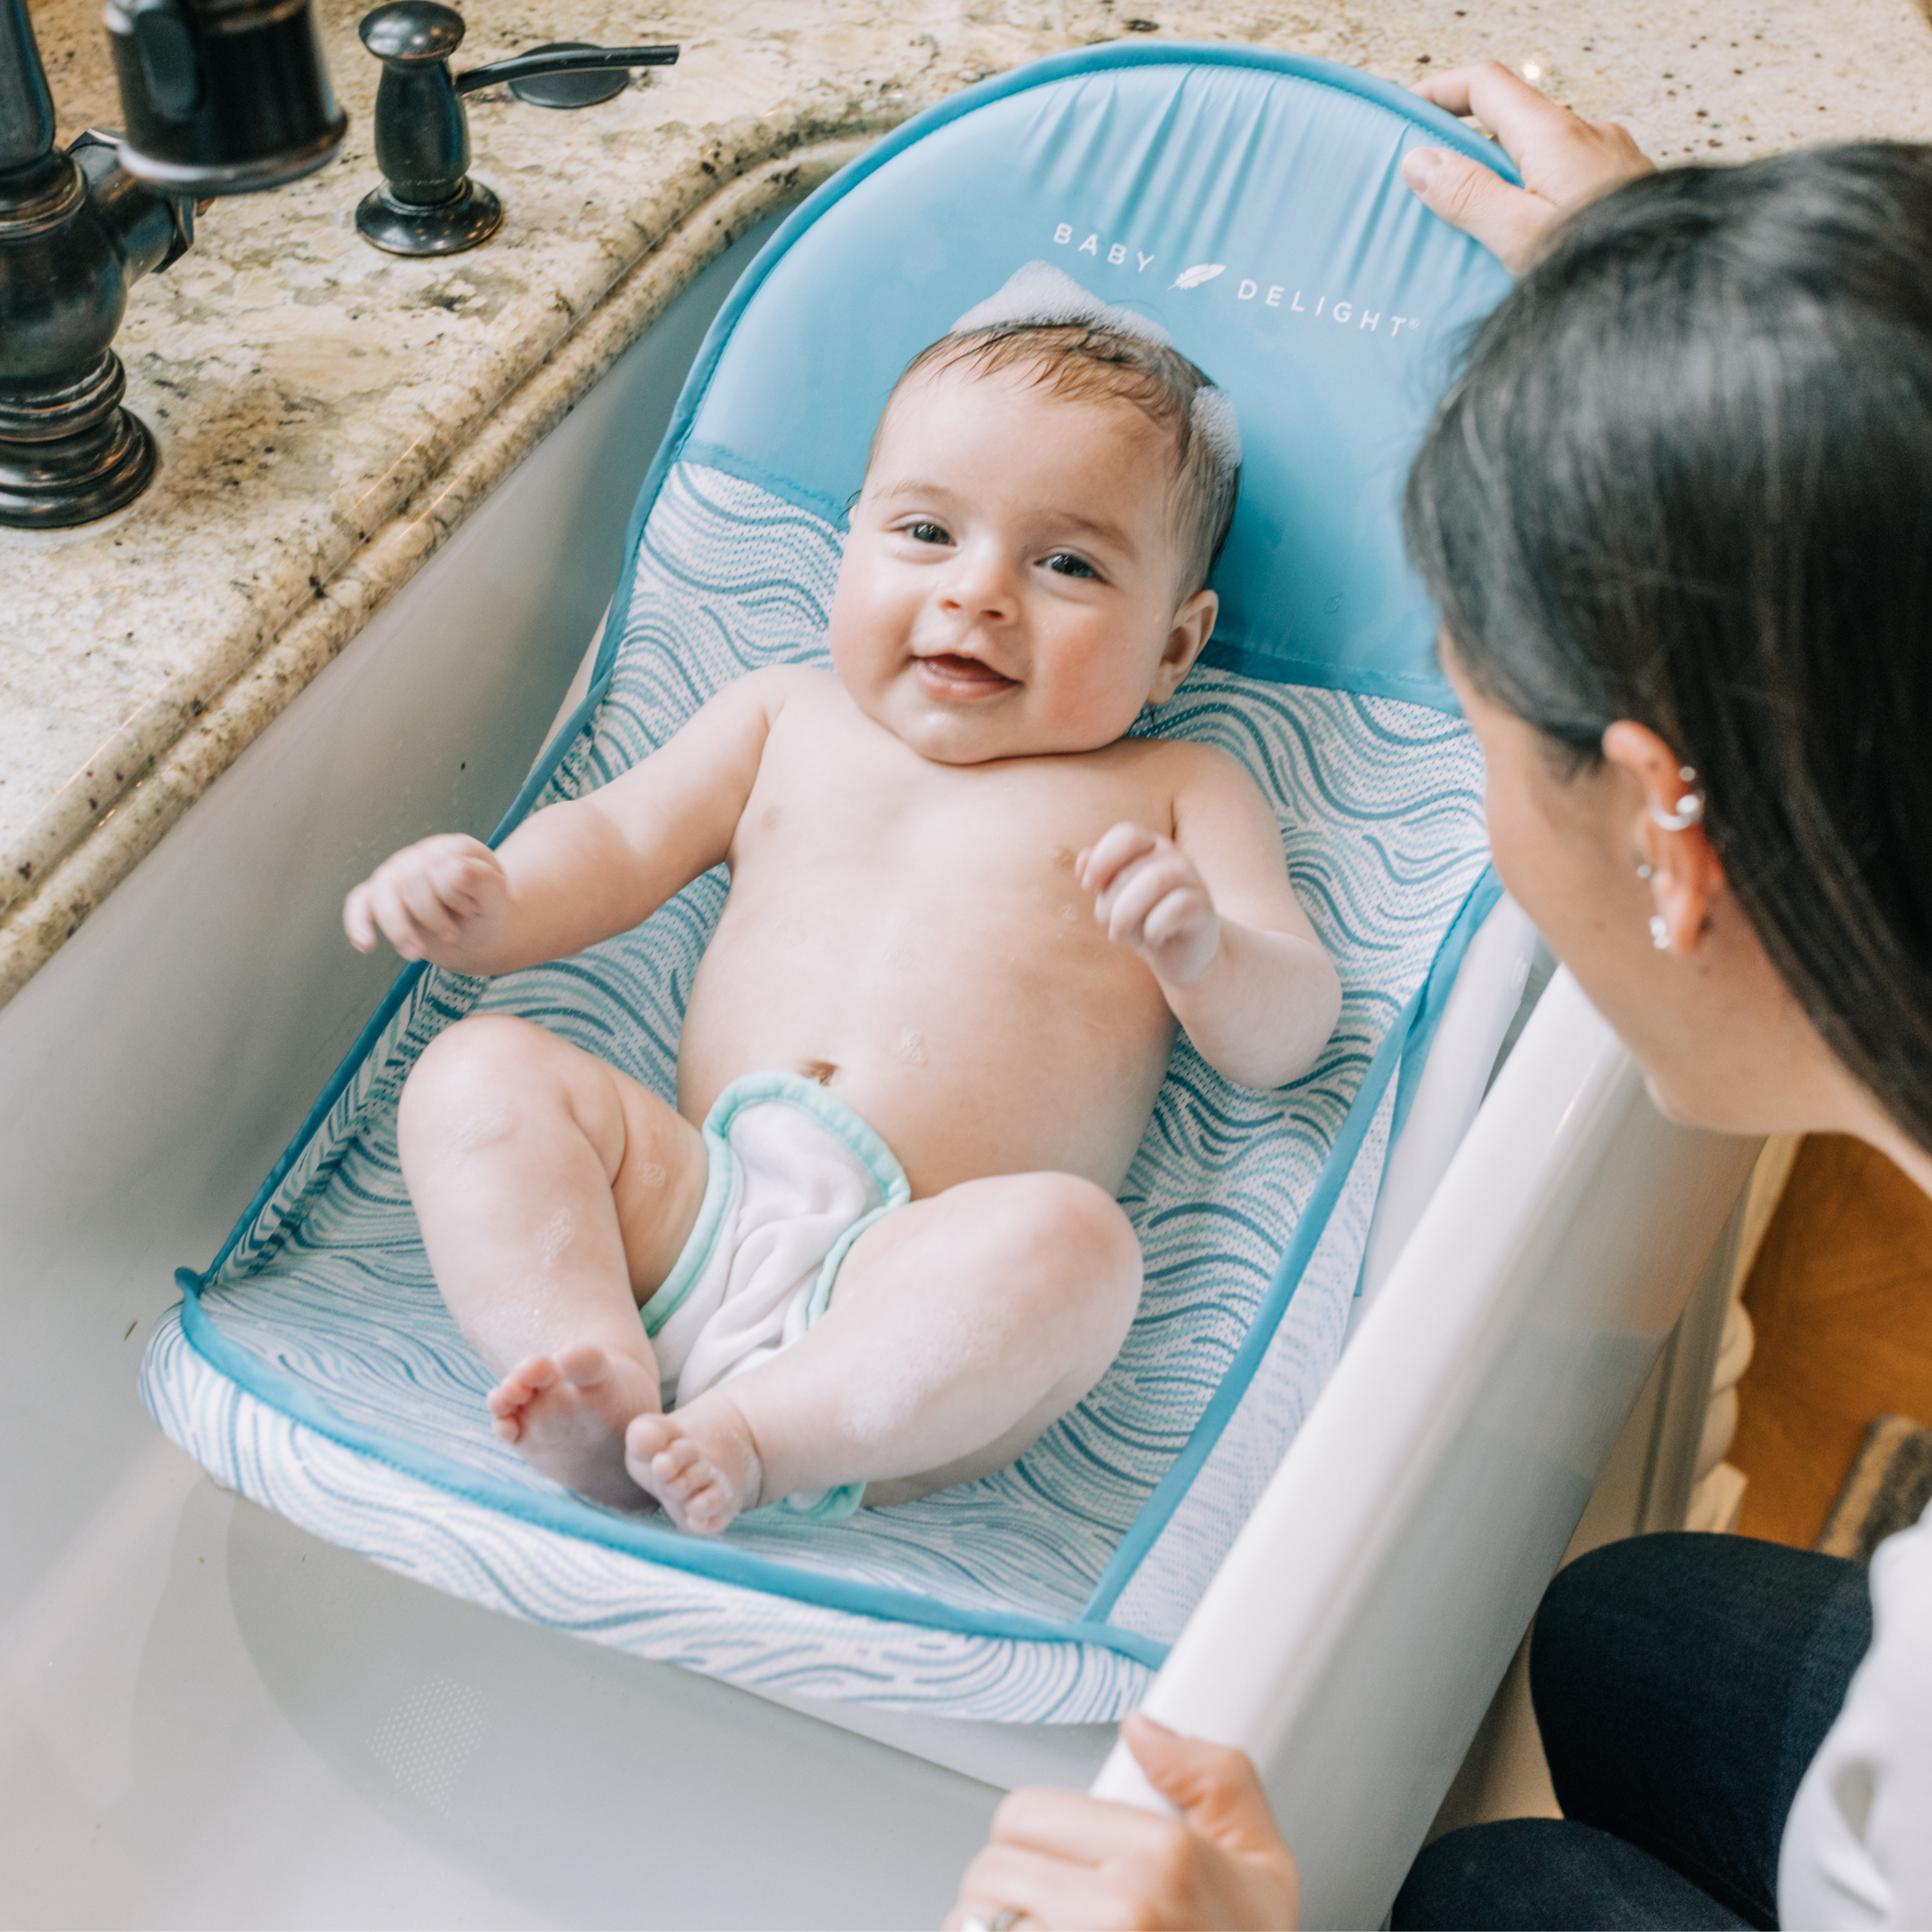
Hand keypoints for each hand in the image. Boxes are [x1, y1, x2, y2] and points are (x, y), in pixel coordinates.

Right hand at [343, 833, 510, 968]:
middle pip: (408, 881)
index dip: (452, 896)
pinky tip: (366, 945)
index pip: (439, 867)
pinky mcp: (380, 894)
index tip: (470, 911)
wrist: (481, 932)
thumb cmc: (489, 913)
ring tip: (416, 954)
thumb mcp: (498, 900)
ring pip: (382, 894)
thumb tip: (454, 868)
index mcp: (453, 849)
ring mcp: (397, 873)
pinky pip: (359, 902)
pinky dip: (358, 924)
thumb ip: (483, 881)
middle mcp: (421, 855)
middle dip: (430, 916)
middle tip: (452, 934)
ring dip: (398, 928)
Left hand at [947, 1713, 1299, 1930]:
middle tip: (1061, 1907)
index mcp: (1165, 1857)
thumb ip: (1213, 1776)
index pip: (1024, 1810)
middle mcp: (1121, 1911)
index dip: (1040, 1832)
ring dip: (1002, 1929)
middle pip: (992, 1869)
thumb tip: (1145, 1731)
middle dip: (1017, 1886)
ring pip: (977, 1922)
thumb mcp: (1262, 1862)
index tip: (1067, 1859)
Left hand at [1078, 822, 1219, 988]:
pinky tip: (1152, 939)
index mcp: (1150, 848)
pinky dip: (1153, 929)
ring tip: (1119, 935)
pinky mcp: (1203, 908)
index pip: (1127, 835)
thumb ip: (1100, 876)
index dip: (1102, 860)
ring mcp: (1192, 881)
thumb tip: (1083, 860)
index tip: (1088, 887)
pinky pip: (1175, 909)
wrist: (1182, 953)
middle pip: (1131, 869)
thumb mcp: (1115, 899)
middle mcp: (1174, 858)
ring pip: (1155, 882)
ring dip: (1126, 914)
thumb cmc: (1143, 920)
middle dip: (1109, 903)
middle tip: (1109, 926)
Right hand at [1402, 61, 1653, 272]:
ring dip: (1499, 173)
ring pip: (1538, 151)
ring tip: (1472, 222)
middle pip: (1511, 119)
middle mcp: (1586, 134)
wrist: (1676, 289)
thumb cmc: (1606, 265)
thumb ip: (1468, 196)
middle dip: (1464, 142)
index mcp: (1555, 134)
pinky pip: (1563, 175)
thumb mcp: (1519, 236)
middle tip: (1427, 180)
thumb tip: (1420, 162)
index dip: (1440, 90)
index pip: (1486, 84)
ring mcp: (1608, 157)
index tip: (1407, 112)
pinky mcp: (1621, 185)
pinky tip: (1524, 236)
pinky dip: (1532, 192)